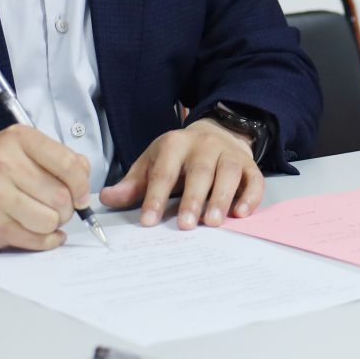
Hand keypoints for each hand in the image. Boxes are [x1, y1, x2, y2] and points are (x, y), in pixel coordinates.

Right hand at [0, 124, 93, 251]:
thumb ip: (58, 160)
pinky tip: (36, 232)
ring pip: (50, 220)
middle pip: (62, 196)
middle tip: (55, 209)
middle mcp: (4, 163)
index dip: (81, 185)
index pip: (69, 163)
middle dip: (66, 209)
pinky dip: (45, 241)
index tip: (80, 196)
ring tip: (41, 218)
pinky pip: (36, 239)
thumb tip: (84, 180)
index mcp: (19, 139)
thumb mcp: (23, 152)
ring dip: (53, 225)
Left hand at [99, 118, 264, 228]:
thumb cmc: (179, 156)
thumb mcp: (153, 162)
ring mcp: (229, 154)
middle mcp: (204, 146)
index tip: (148, 221)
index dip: (155, 197)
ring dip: (221, 198)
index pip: (164, 172)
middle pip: (199, 172)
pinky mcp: (250, 165)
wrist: (217, 132)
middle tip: (186, 226)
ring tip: (213, 222)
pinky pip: (254, 180)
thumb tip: (106, 198)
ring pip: (228, 174)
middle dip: (192, 199)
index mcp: (175, 144)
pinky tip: (241, 213)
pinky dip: (250, 196)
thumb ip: (133, 184)